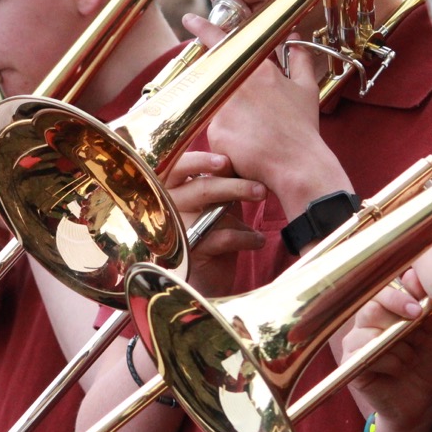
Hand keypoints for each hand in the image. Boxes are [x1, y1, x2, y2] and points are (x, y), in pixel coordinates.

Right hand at [161, 149, 266, 295]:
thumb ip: (221, 179)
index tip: (225, 161)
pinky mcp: (191, 252)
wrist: (208, 276)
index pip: (176, 167)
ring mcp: (177, 230)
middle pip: (200, 189)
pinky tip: (259, 239)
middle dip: (233, 185)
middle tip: (261, 188)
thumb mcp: (216, 200)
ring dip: (240, 204)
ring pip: (211, 212)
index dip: (199, 162)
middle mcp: (168, 207)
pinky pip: (222, 238)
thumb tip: (240, 154)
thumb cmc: (214, 229)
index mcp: (170, 188)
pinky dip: (246, 237)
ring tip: (263, 200)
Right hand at [185, 15, 351, 217]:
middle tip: (217, 42)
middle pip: (240, 49)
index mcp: (235, 80)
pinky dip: (297, 49)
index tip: (190, 19)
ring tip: (251, 38)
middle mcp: (259, 73)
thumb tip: (217, 102)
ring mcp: (284, 80)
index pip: (215, 46)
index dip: (202, 29)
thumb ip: (215, 110)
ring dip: (257, 44)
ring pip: (268, 51)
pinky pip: (302, 62)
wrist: (292, 167)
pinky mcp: (304, 91)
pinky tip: (294, 39)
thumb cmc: (253, 154)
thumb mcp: (217, 132)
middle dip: (227, 44)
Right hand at [342, 270, 431, 431]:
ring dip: (399, 348)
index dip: (397, 297)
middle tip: (417, 336)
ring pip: (372, 333)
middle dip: (399, 321)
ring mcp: (354, 344)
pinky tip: (398, 371)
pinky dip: (391, 363)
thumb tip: (413, 274)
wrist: (423, 403)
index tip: (418, 310)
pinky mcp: (350, 365)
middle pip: (371, 308)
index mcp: (383, 312)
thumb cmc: (427, 365)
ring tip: (410, 360)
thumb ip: (425, 305)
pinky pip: (369, 355)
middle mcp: (364, 324)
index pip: (379, 291)